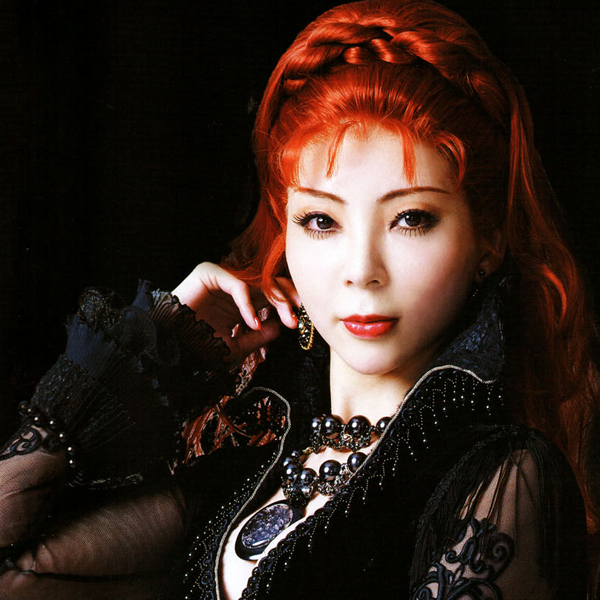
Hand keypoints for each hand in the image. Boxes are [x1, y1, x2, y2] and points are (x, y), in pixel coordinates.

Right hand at [172, 263, 298, 363]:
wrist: (170, 350)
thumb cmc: (198, 350)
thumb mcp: (237, 348)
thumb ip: (259, 338)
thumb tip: (280, 327)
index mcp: (241, 304)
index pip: (272, 296)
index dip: (289, 303)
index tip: (302, 319)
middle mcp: (234, 290)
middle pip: (270, 284)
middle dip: (289, 297)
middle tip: (301, 313)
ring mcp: (222, 280)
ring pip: (259, 282)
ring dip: (277, 299)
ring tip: (287, 319)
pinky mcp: (208, 273)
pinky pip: (237, 284)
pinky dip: (248, 303)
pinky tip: (252, 322)